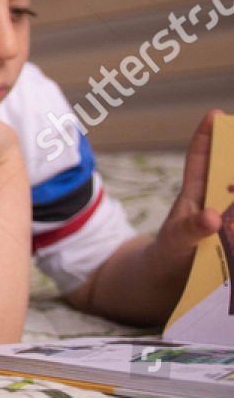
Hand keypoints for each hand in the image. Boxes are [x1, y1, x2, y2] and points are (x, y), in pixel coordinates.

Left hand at [150, 108, 224, 270]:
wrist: (169, 283)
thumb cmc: (169, 254)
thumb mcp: (175, 242)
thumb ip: (189, 230)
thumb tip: (212, 217)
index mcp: (195, 195)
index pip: (200, 160)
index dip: (206, 137)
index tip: (214, 114)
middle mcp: (216, 202)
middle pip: (230, 172)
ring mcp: (229, 219)